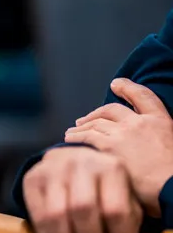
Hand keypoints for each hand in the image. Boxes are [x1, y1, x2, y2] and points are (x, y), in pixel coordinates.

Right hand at [21, 146, 142, 232]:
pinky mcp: (31, 179)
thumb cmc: (103, 190)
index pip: (115, 210)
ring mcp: (52, 170)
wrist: (71, 163)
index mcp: (111, 168)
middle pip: (83, 211)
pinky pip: (37, 217)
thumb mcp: (124, 200)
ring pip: (56, 215)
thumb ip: (125, 227)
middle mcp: (80, 164)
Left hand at [64, 78, 172, 216]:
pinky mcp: (109, 148)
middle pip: (110, 110)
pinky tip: (70, 140)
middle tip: (84, 120)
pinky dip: (76, 137)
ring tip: (73, 132)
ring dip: (82, 127)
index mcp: (160, 121)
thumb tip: (142, 145)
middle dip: (95, 113)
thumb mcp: (171, 144)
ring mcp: (123, 134)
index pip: (142, 96)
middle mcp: (139, 123)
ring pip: (95, 123)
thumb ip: (153, 138)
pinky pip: (87, 137)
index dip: (127, 87)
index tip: (116, 84)